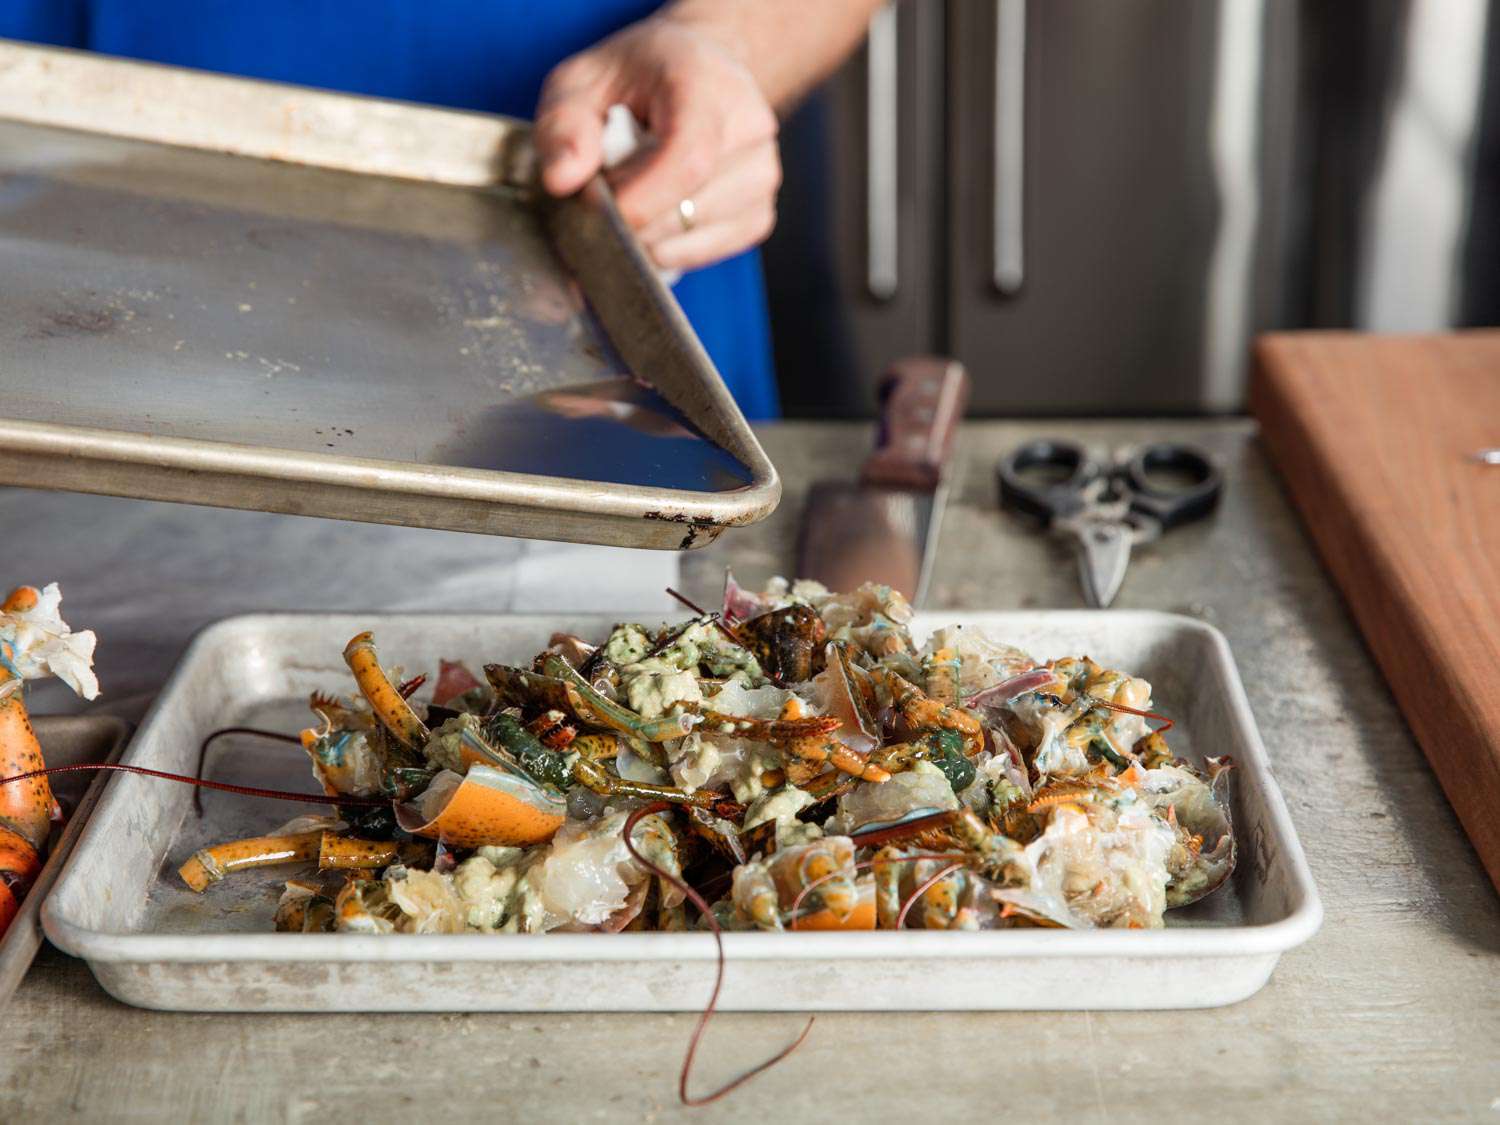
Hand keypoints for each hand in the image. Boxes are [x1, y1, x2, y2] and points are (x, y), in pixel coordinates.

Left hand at [534, 17, 780, 272]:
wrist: (696, 73)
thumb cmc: (635, 77)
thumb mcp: (581, 82)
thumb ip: (564, 127)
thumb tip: (563, 181)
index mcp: (706, 82)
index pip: (688, 159)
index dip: (639, 200)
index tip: (597, 208)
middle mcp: (750, 126)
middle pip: (688, 207)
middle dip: (632, 219)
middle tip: (602, 195)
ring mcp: (763, 173)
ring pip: (698, 236)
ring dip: (650, 235)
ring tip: (632, 197)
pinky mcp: (761, 212)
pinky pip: (712, 252)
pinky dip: (674, 248)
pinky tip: (657, 217)